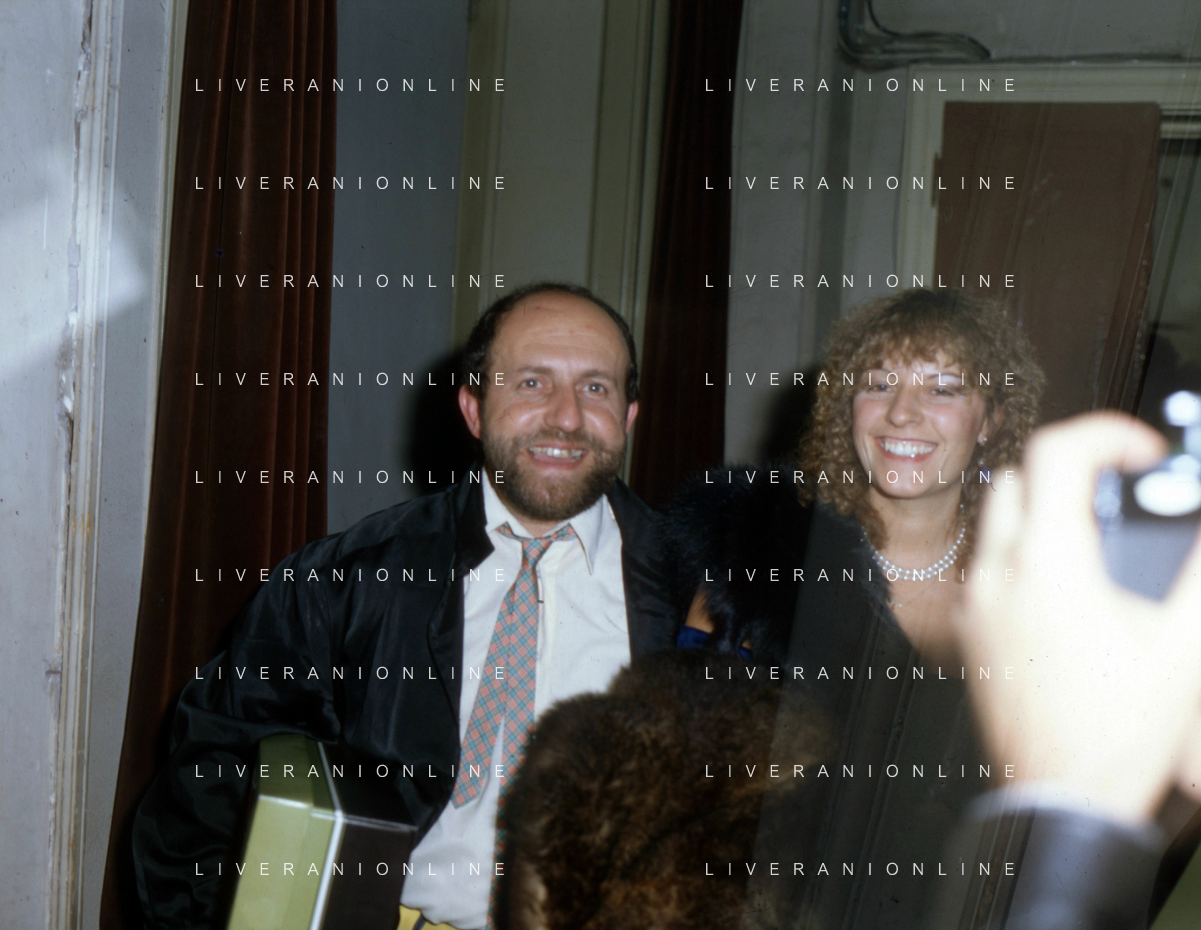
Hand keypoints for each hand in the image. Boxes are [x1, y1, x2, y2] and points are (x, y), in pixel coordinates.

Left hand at [954, 412, 1200, 824]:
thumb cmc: (1118, 732)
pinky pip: (986, 564)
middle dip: (1069, 467)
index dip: (1106, 434)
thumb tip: (1200, 523)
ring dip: (1041, 507)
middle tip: (1118, 487)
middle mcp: (998, 573)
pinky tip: (1064, 585)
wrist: (1060, 797)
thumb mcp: (1184, 645)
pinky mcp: (970, 631)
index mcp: (1048, 563)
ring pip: (995, 520)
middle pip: (1018, 476)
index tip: (1140, 452)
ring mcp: (976, 603)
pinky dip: (1021, 550)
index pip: (1058, 453)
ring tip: (1095, 534)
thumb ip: (1198, 570)